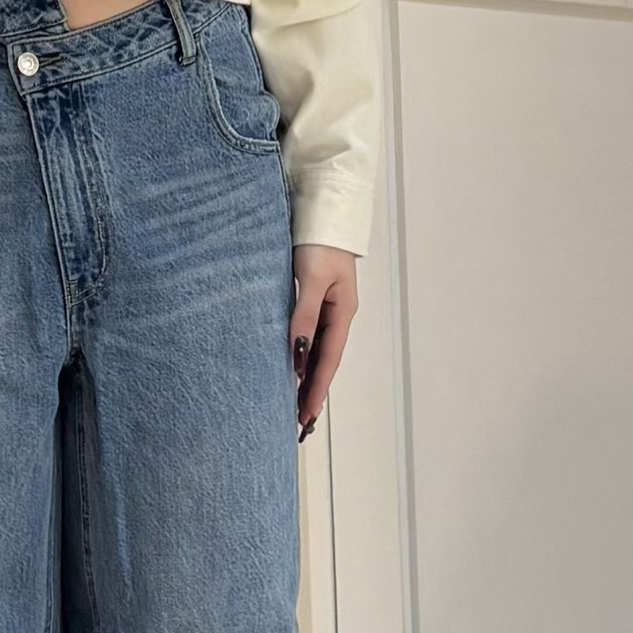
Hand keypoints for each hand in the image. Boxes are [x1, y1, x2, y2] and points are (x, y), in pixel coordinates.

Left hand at [291, 243, 359, 440]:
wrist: (323, 211)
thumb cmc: (319, 241)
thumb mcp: (310, 278)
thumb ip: (302, 315)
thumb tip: (296, 352)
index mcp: (342, 312)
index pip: (328, 360)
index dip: (317, 389)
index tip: (306, 415)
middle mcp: (336, 314)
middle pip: (324, 360)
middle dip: (313, 390)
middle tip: (299, 421)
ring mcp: (325, 307)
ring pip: (315, 349)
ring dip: (305, 375)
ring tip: (292, 402)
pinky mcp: (312, 297)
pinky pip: (306, 333)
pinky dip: (299, 353)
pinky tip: (290, 365)